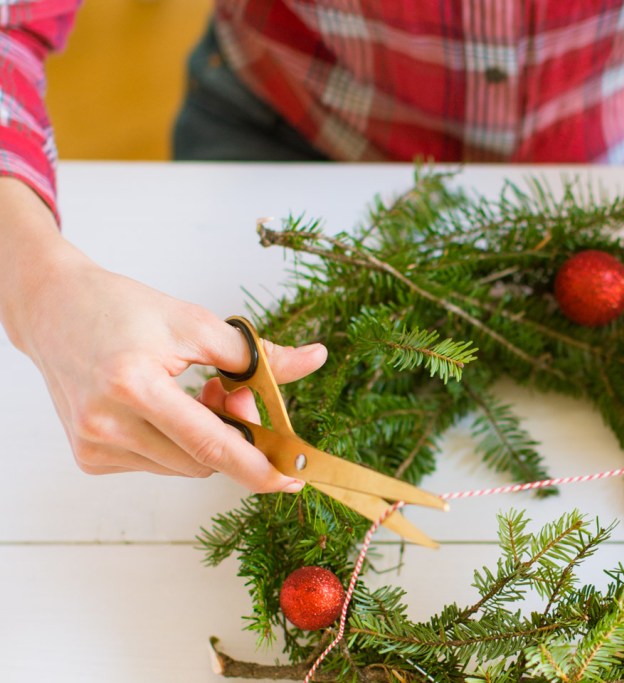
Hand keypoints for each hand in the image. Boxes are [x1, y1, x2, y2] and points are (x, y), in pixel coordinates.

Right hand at [1, 180, 325, 491]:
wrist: (53, 310)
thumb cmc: (124, 309)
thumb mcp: (196, 323)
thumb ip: (257, 353)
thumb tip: (316, 359)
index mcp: (134, 385)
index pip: (210, 445)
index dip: (257, 467)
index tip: (293, 480)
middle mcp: (107, 424)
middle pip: (202, 461)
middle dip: (234, 434)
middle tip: (234, 393)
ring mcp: (93, 446)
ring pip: (184, 467)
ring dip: (204, 439)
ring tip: (192, 392)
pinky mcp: (89, 458)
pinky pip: (158, 464)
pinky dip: (175, 443)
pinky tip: (163, 408)